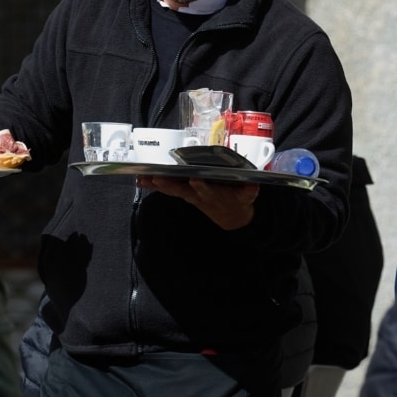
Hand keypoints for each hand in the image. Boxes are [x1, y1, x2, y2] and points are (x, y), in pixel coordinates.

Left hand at [136, 175, 259, 229]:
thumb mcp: (248, 196)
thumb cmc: (239, 201)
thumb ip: (250, 190)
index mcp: (214, 195)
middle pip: (182, 191)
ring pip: (172, 190)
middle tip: (156, 178)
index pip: (206, 191)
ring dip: (156, 185)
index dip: (200, 187)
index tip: (195, 180)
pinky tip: (142, 180)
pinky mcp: (185, 194)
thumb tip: (254, 183)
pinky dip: (155, 185)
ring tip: (142, 178)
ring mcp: (190, 196)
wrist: (233, 218)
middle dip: (169, 185)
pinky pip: (168, 189)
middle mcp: (199, 196)